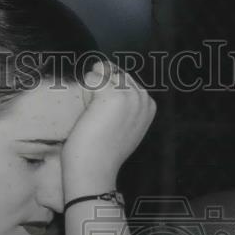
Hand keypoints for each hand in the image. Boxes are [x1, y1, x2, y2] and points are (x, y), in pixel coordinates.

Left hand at [62, 61, 156, 197]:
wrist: (95, 168)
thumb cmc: (103, 149)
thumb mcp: (123, 123)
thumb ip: (123, 100)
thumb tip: (102, 66)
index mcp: (150, 104)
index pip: (124, 76)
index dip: (108, 92)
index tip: (109, 118)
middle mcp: (144, 97)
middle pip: (113, 71)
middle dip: (100, 88)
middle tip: (100, 117)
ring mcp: (130, 95)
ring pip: (102, 72)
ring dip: (91, 91)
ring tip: (96, 115)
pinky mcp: (113, 94)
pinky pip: (92, 78)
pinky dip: (85, 93)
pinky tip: (91, 113)